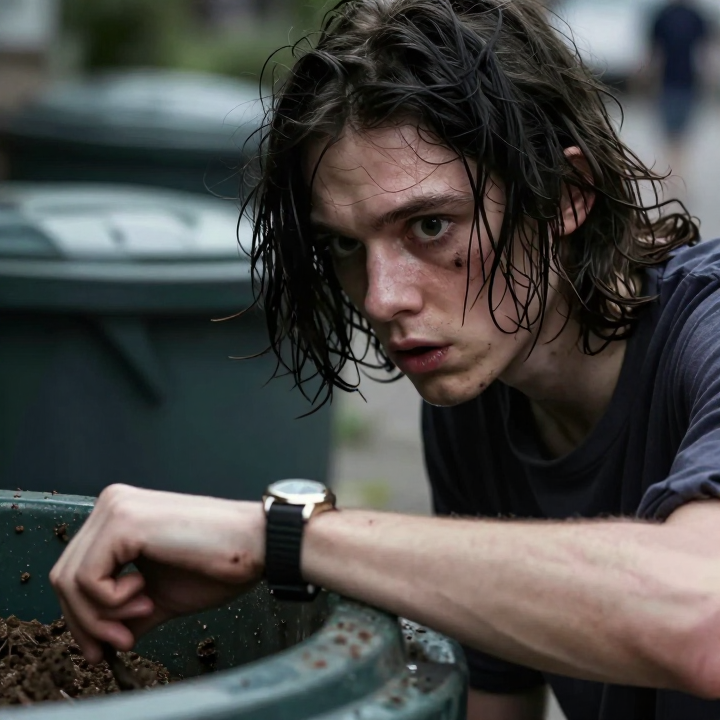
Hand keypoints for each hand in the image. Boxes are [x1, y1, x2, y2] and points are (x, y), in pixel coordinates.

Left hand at [50, 484, 265, 663]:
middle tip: (122, 640)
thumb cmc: (218, 563)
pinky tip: (145, 594)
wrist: (256, 544)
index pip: (73, 571)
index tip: (108, 645)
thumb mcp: (160, 596)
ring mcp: (115, 509)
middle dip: (89, 621)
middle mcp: (111, 503)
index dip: (83, 617)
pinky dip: (110, 602)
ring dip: (102, 614)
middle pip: (63, 577)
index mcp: (119, 516)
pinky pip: (87, 578)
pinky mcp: (123, 522)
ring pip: (69, 580)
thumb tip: (99, 643)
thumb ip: (125, 614)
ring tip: (143, 611)